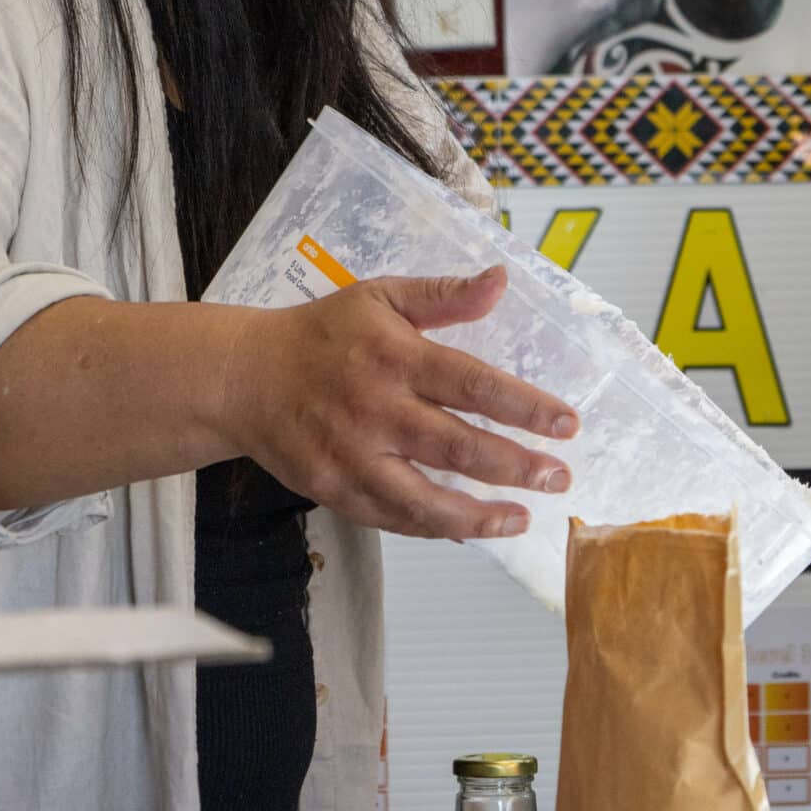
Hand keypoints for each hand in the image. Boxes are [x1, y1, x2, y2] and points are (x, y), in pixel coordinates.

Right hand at [217, 267, 579, 541]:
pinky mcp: (333, 491)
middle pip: (458, 446)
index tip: (567, 424)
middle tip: (559, 478)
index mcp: (396, 357)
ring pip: (425, 499)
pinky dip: (433, 529)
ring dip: (479, 515)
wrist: (243, 378)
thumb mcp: (381, 296)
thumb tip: (501, 280)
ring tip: (521, 520)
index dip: (526, 407)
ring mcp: (353, 457)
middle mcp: (376, 410)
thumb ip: (444, 294)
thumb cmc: (323, 333)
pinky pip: (391, 518)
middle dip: (516, 467)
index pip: (475, 385)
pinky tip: (467, 529)